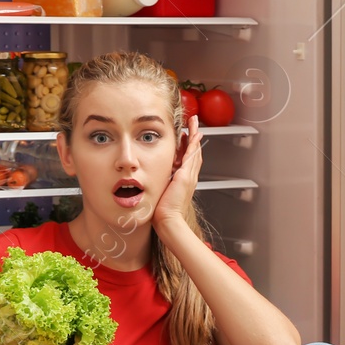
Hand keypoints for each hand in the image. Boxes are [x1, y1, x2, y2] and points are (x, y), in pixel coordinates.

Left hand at [154, 115, 202, 230]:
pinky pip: (191, 155)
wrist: (168, 220)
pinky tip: (192, 134)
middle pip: (194, 152)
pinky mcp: (186, 175)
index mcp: (183, 181)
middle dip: (193, 137)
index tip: (185, 136)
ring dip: (194, 135)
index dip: (187, 147)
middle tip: (193, 124)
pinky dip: (193, 144)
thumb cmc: (162, 212)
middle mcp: (189, 177)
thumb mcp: (161, 193)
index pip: (187, 159)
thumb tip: (150, 179)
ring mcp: (189, 175)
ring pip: (194, 150)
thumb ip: (159, 184)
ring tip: (194, 124)